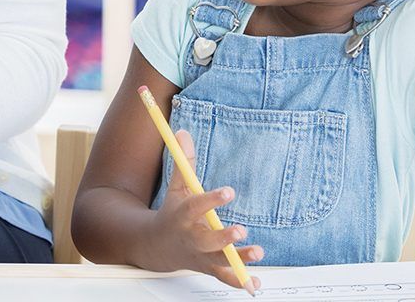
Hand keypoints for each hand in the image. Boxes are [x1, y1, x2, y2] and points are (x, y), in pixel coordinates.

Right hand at [131, 129, 261, 290]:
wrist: (158, 246)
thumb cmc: (172, 212)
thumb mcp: (177, 187)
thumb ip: (183, 161)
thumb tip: (182, 132)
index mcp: (183, 216)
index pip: (196, 207)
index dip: (212, 199)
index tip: (229, 191)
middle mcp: (192, 238)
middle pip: (207, 240)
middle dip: (224, 237)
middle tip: (240, 229)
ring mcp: (201, 255)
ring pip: (219, 261)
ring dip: (238, 259)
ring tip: (257, 251)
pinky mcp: (210, 268)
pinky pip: (225, 277)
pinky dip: (240, 281)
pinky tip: (254, 282)